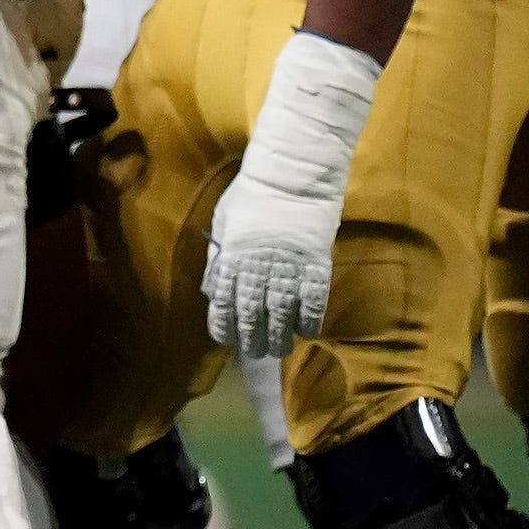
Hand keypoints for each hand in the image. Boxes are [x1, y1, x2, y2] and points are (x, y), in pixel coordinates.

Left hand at [203, 30, 377, 356]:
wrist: (291, 175)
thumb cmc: (251, 196)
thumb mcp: (223, 224)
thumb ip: (218, 258)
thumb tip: (213, 290)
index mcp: (231, 256)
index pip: (224, 301)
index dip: (224, 324)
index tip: (225, 340)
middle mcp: (257, 265)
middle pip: (253, 311)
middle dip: (252, 337)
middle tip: (255, 354)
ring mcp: (287, 264)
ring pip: (282, 310)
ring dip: (280, 334)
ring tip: (279, 350)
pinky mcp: (315, 260)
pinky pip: (313, 297)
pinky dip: (310, 316)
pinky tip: (307, 330)